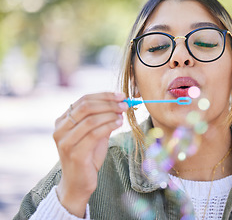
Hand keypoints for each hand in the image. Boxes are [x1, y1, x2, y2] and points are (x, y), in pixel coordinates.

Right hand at [53, 92, 127, 216]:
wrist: (78, 183)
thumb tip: (119, 104)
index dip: (104, 95)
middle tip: (124, 104)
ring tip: (123, 114)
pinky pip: (94, 134)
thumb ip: (102, 119)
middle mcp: (60, 129)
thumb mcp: (95, 134)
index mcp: (62, 121)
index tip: (121, 95)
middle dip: (108, 103)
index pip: (83, 100)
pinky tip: (118, 124)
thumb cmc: (87, 157)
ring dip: (110, 114)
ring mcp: (65, 142)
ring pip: (90, 119)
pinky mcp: (75, 154)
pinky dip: (108, 126)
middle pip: (85, 106)